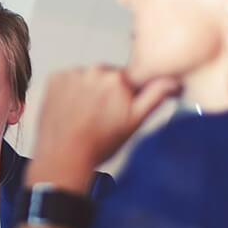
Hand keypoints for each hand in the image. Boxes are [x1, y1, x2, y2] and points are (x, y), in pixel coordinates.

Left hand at [28, 66, 177, 191]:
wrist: (64, 156)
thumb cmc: (98, 144)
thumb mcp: (135, 122)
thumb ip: (155, 95)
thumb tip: (172, 80)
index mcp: (118, 78)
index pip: (129, 79)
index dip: (126, 95)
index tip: (118, 108)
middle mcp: (95, 70)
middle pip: (107, 76)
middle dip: (107, 92)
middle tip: (101, 117)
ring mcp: (72, 74)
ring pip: (87, 78)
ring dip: (87, 91)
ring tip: (84, 115)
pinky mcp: (55, 79)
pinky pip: (68, 80)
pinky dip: (69, 91)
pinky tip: (71, 110)